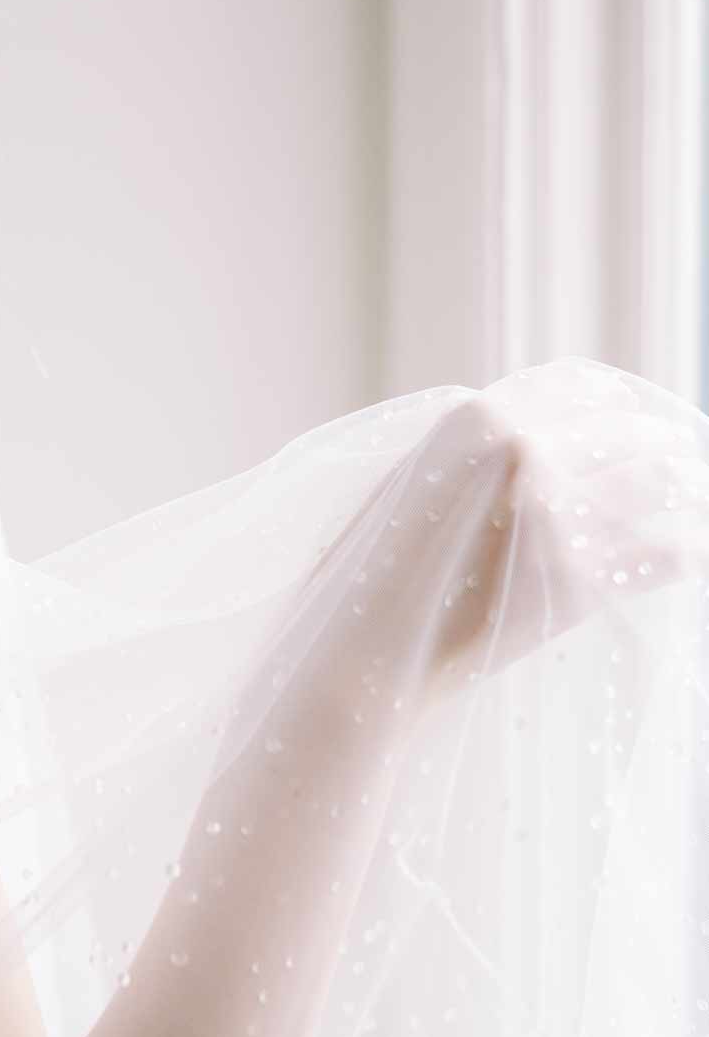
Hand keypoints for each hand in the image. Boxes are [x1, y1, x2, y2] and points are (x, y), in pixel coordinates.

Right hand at [306, 364, 708, 714]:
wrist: (362, 650)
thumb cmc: (372, 573)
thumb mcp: (411, 480)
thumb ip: (472, 453)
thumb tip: (533, 439)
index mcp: (476, 417)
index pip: (583, 387)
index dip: (626, 405)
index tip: (646, 425)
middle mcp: (522, 449)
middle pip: (632, 431)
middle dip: (675, 448)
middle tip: (693, 468)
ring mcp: (555, 512)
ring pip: (662, 483)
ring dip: (695, 492)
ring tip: (702, 504)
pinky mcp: (578, 578)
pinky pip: (667, 552)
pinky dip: (696, 550)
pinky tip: (703, 554)